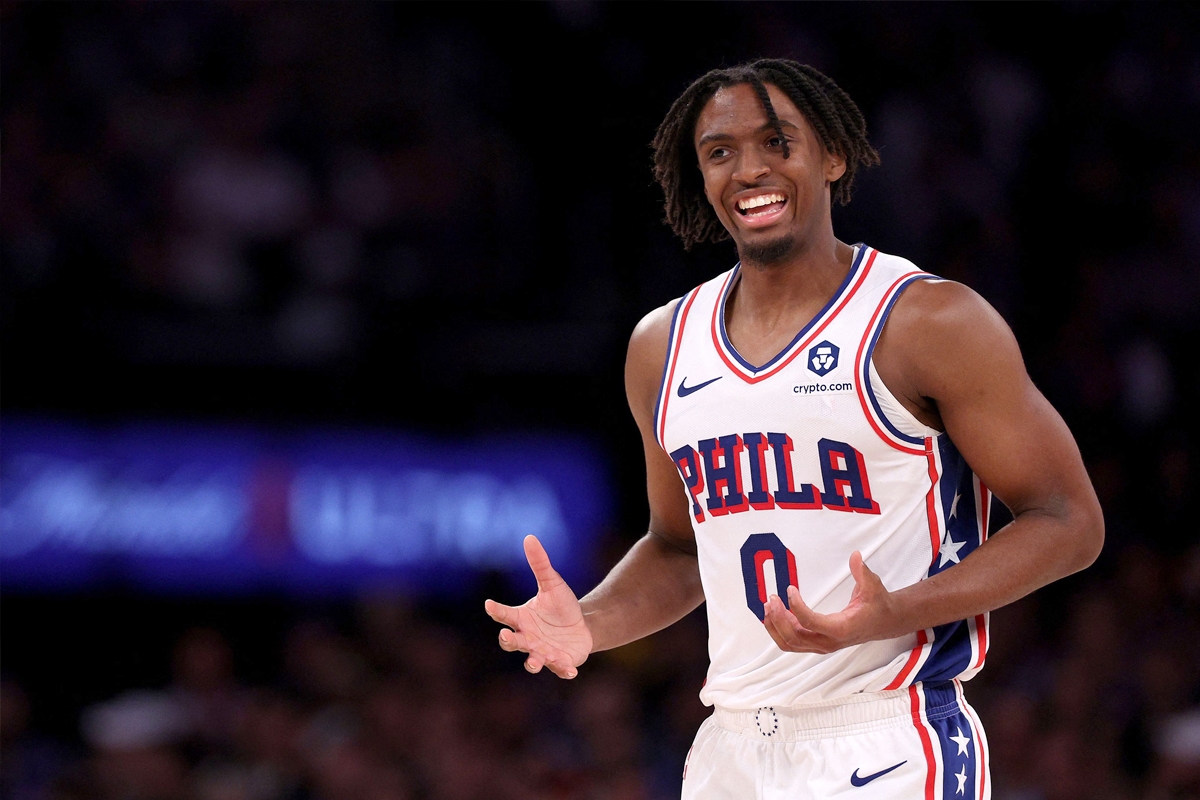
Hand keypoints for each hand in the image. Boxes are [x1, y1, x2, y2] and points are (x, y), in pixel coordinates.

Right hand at [484, 535, 592, 678]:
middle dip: (508, 641)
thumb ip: (540, 564)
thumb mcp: (552, 583)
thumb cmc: (561, 606)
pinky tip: (570, 670)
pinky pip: (559, 669)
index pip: (504, 615)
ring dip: (532, 662)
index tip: (489, 604)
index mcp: (521, 619)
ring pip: (532, 661)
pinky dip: (563, 670)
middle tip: (506, 637)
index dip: (496, 610)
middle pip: (512, 642)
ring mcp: (542, 653)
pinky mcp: (560, 663)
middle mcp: (528, 638)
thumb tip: (530, 537)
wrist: (582, 627)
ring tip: (534, 662)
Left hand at [762, 551, 897, 653]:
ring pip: (790, 644)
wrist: (884, 623)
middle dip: (779, 618)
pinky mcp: (817, 643)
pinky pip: (792, 642)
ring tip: (769, 606)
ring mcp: (822, 645)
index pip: (810, 622)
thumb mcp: (873, 586)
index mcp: (841, 629)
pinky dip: (779, 630)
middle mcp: (829, 642)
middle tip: (772, 598)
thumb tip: (855, 556)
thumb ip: (863, 572)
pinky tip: (775, 614)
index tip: (790, 589)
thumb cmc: (877, 605)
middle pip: (795, 637)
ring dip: (775, 626)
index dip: (796, 606)